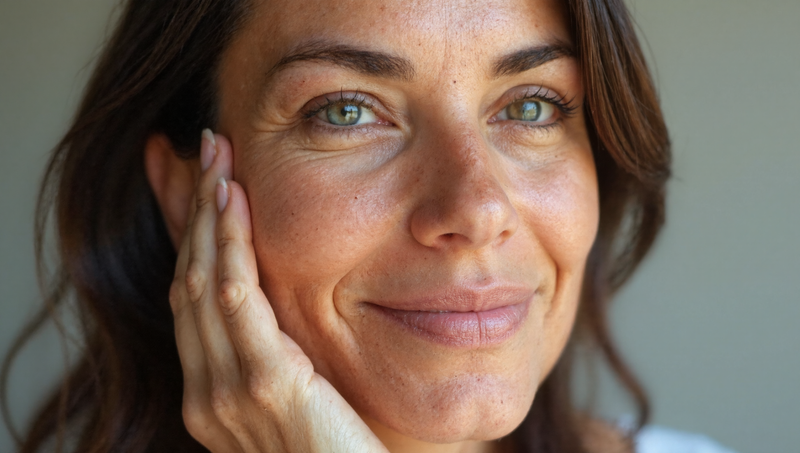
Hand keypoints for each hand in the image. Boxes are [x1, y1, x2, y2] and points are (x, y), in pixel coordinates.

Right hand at [169, 130, 389, 452]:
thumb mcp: (304, 398)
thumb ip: (284, 358)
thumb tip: (285, 316)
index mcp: (211, 395)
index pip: (192, 297)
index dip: (193, 233)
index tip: (203, 180)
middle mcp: (206, 394)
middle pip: (189, 279)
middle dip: (194, 208)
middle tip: (206, 147)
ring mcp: (227, 392)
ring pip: (204, 279)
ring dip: (208, 211)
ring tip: (217, 156)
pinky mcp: (264, 384)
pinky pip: (237, 298)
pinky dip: (229, 244)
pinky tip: (233, 201)